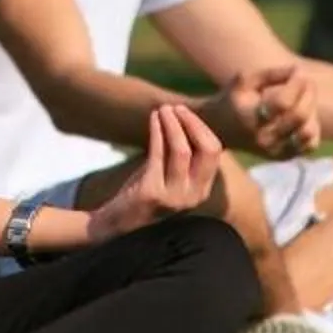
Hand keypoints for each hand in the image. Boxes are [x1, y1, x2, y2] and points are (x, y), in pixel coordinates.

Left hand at [85, 104, 226, 242]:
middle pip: (206, 150)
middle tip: (176, 107)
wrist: (118, 224)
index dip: (201, 127)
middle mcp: (193, 196)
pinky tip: (153, 119)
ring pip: (182, 150)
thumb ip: (183, 156)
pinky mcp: (152, 194)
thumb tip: (187, 118)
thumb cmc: (145, 193)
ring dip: (172, 124)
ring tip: (163, 109)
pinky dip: (157, 132)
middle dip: (191, 123)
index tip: (185, 112)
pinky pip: (158, 155)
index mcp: (202, 190)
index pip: (214, 151)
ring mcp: (174, 197)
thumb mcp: (171, 176)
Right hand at [204, 63, 320, 159]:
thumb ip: (270, 74)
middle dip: (309, 93)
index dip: (295, 84)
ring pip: (308, 132)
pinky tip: (304, 115)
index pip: (282, 103)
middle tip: (308, 80)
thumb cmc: (233, 99)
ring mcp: (275, 151)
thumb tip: (298, 71)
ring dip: (312, 110)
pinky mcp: (283, 157)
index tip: (298, 69)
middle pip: (299, 116)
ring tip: (305, 98)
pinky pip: (310, 145)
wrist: (220, 130)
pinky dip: (312, 128)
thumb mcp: (244, 80)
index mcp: (250, 118)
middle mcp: (264, 138)